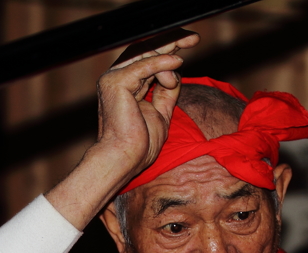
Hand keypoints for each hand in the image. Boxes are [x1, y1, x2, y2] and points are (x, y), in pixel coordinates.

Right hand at [44, 32, 199, 229]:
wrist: (125, 159)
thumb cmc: (139, 144)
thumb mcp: (161, 113)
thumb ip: (167, 92)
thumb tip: (177, 73)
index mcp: (125, 85)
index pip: (148, 58)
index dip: (169, 48)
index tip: (191, 43)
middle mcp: (116, 78)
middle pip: (146, 51)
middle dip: (172, 41)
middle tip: (194, 38)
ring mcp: (113, 79)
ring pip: (146, 56)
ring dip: (169, 52)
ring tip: (186, 52)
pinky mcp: (116, 83)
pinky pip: (144, 66)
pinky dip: (162, 62)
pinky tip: (177, 60)